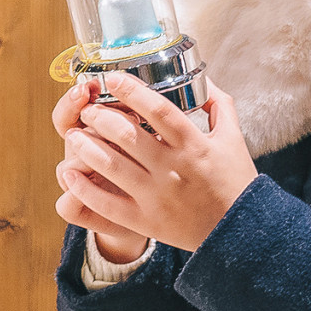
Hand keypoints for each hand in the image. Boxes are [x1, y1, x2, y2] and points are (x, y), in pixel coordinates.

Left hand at [54, 73, 257, 253]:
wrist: (239, 231)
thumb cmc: (236, 182)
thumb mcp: (234, 139)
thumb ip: (219, 106)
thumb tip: (203, 81)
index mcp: (195, 145)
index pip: (158, 110)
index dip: (132, 91)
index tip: (113, 79)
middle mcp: (173, 168)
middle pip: (127, 134)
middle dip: (100, 116)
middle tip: (89, 110)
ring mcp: (157, 196)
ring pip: (111, 165)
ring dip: (87, 146)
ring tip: (76, 136)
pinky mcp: (146, 221)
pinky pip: (107, 203)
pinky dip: (83, 187)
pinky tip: (70, 174)